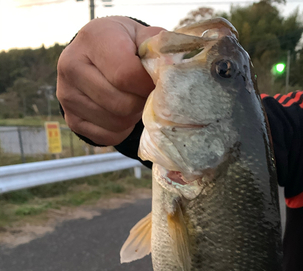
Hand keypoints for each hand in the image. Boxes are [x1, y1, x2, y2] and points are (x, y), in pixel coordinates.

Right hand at [56, 16, 163, 145]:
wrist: (96, 56)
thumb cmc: (125, 46)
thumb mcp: (141, 37)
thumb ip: (158, 48)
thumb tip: (170, 66)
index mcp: (93, 38)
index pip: (126, 75)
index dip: (148, 85)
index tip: (156, 83)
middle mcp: (71, 65)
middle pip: (122, 104)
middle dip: (141, 103)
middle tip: (145, 94)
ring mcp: (67, 95)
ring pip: (116, 122)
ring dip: (133, 116)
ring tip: (133, 100)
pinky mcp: (70, 119)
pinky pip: (107, 137)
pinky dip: (122, 130)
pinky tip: (122, 113)